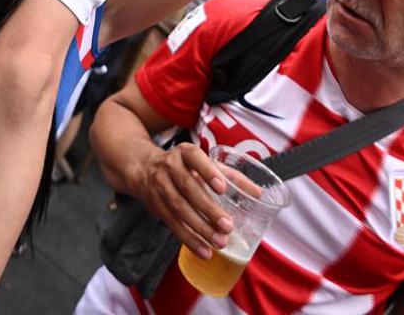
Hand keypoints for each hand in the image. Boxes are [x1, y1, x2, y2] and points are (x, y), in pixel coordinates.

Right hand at [135, 143, 234, 258]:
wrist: (144, 169)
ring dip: (200, 228)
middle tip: (228, 226)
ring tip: (220, 242)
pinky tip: (204, 250)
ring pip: (179, 209)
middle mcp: (169, 166)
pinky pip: (172, 225)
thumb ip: (231, 176)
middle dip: (208, 208)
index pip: (195, 158)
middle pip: (188, 188)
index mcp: (185, 153)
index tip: (223, 188)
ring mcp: (159, 186)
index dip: (208, 172)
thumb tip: (259, 193)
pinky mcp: (156, 206)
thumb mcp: (205, 164)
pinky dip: (189, 239)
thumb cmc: (186, 167)